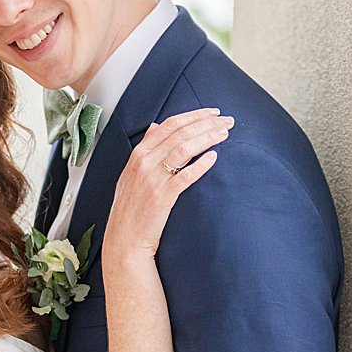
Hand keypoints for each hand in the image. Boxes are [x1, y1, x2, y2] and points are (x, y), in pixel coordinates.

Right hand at [105, 108, 231, 263]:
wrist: (124, 238)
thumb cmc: (131, 207)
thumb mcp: (131, 172)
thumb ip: (145, 148)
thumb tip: (155, 126)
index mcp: (138, 153)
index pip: (170, 124)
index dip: (194, 115)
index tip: (213, 113)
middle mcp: (144, 161)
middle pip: (180, 132)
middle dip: (207, 123)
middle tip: (227, 121)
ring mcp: (152, 178)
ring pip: (184, 148)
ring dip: (207, 137)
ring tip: (224, 134)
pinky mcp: (162, 196)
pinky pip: (185, 175)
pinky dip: (201, 164)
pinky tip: (214, 158)